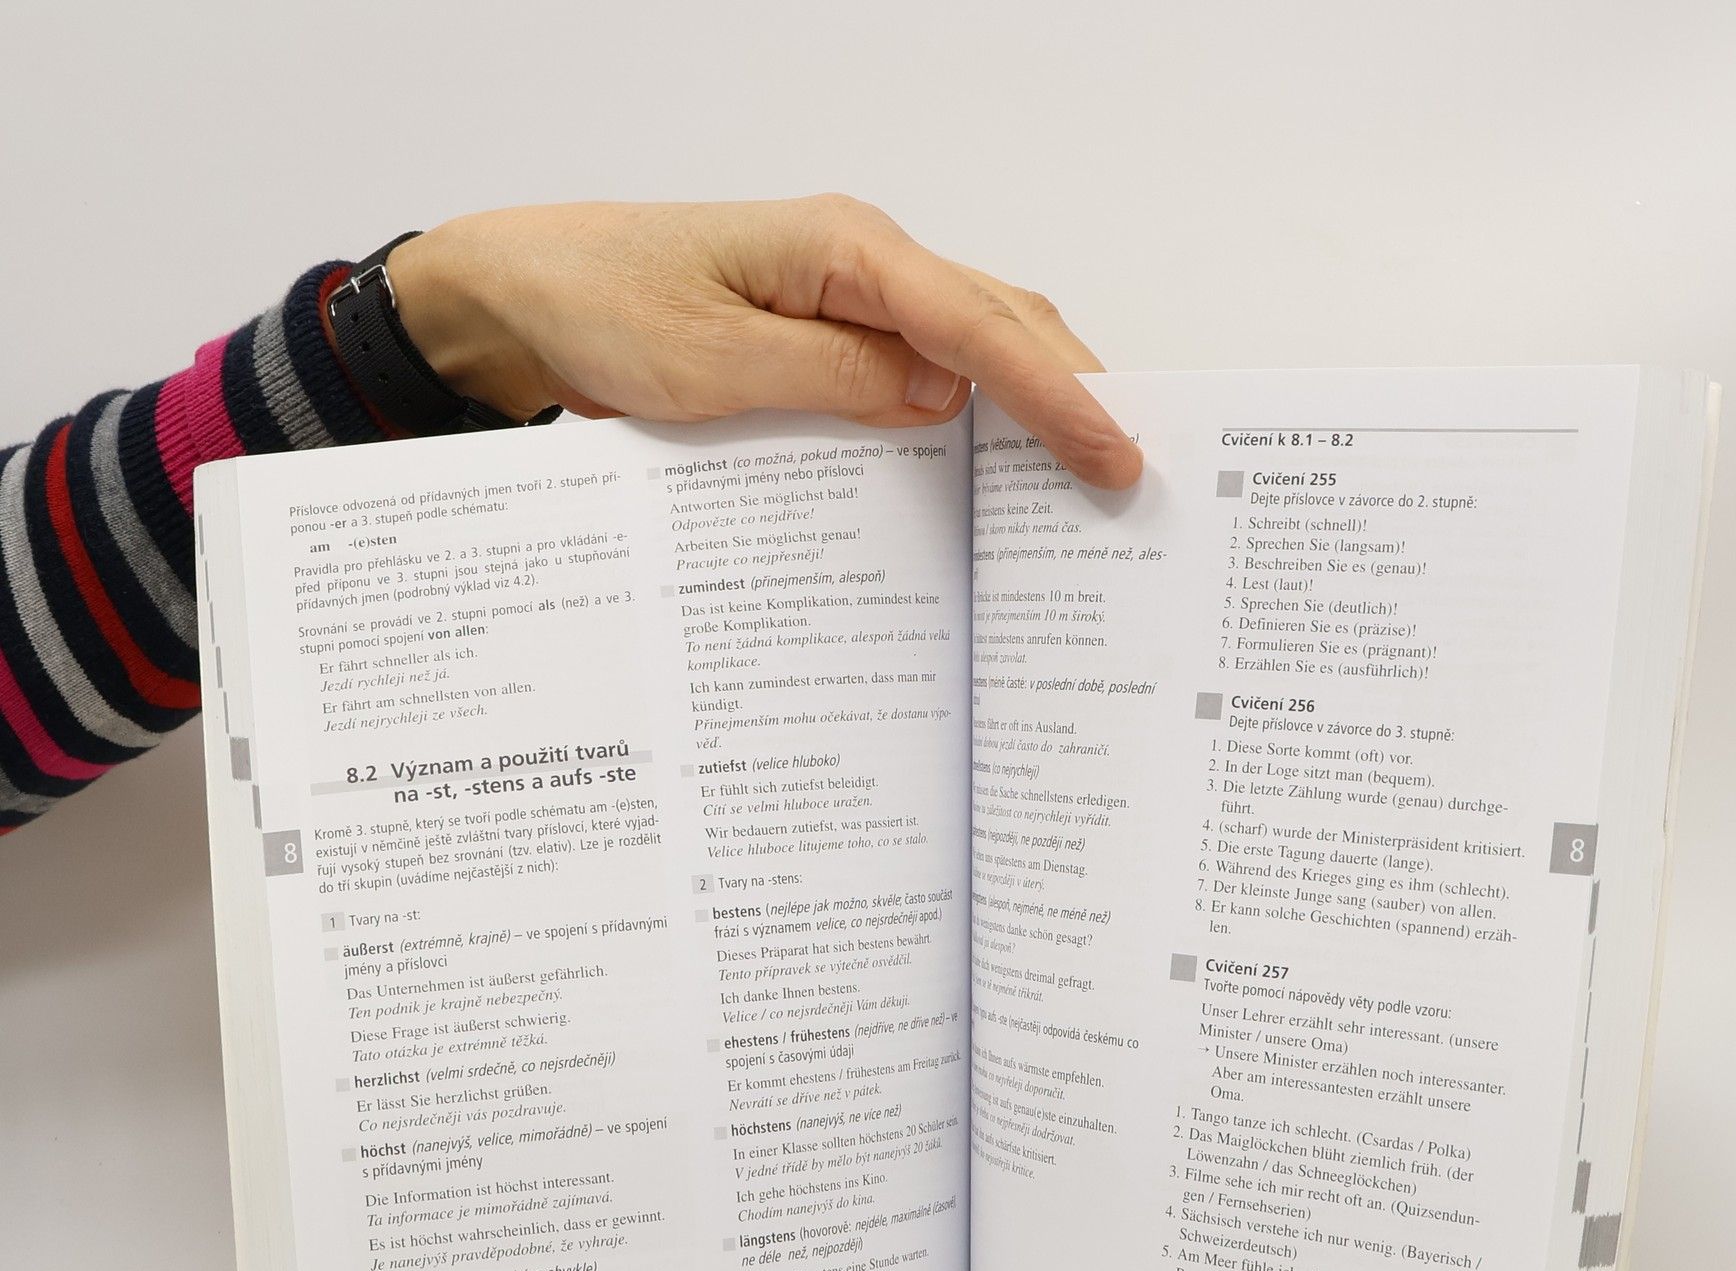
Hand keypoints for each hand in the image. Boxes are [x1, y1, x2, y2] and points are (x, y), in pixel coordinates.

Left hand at [383, 198, 1142, 489]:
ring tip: (1090, 476)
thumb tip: (941, 402)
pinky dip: (973, 415)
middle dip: (1075, 394)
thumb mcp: (712, 361)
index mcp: (844, 249)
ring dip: (1035, 403)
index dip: (1057, 397)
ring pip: (975, 343)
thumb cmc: (600, 305)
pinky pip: (923, 371)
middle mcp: (860, 262)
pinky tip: (995, 468)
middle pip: (1002, 322)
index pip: (979, 326)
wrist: (523, 296)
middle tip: (1131, 476)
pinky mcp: (828, 336)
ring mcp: (848, 298)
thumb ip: (834, 379)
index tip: (1115, 456)